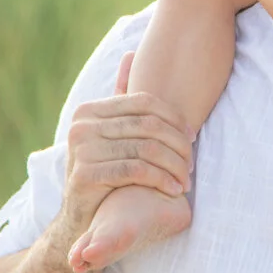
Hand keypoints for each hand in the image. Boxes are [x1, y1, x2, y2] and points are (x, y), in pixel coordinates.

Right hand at [61, 53, 195, 237]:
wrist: (80, 219)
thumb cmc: (104, 171)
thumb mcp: (111, 132)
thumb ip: (121, 97)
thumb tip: (131, 54)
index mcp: (89, 110)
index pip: (144, 102)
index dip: (175, 118)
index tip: (192, 136)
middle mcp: (81, 125)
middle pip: (148, 125)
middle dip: (177, 144)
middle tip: (192, 163)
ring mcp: (80, 149)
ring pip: (145, 149)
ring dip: (173, 165)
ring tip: (186, 180)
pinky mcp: (84, 175)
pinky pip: (136, 170)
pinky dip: (161, 180)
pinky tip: (173, 189)